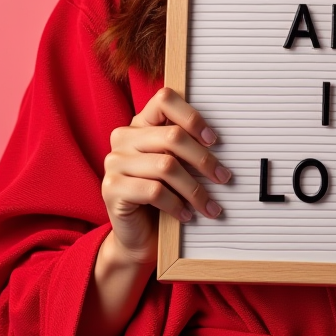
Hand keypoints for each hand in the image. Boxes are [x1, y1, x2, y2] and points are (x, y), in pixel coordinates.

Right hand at [101, 86, 230, 265]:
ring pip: (166, 166)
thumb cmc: (162, 196)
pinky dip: (177, 204)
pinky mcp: (111, 188)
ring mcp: (114, 162)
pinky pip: (154, 191)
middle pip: (172, 136)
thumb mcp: (175, 166)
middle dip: (204, 159)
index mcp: (140, 123)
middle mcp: (123, 137)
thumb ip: (185, 147)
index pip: (164, 99)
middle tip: (224, 178)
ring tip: (210, 205)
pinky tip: (187, 215)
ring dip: (195, 189)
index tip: (213, 139)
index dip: (192, 116)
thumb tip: (220, 141)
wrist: (138, 236)